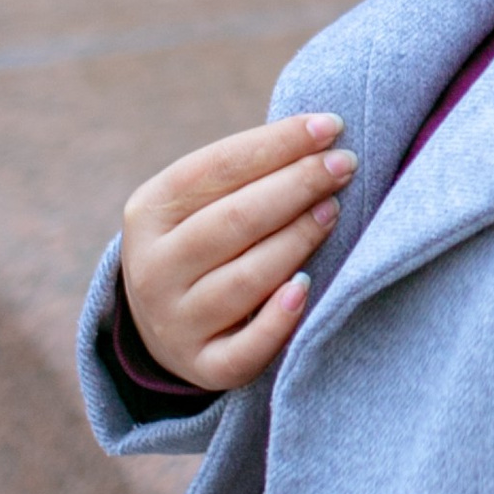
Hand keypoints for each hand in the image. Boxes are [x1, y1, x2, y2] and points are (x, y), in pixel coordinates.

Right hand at [119, 115, 353, 391]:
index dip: (276, 144)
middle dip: (296, 186)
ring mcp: (175, 322)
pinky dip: (278, 319)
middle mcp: (152, 269)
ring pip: (245, 280)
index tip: (331, 126)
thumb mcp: (202, 201)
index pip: (216, 168)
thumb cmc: (207, 239)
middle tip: (345, 165)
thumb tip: (322, 132)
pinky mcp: (203, 367)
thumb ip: (246, 171)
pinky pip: (245, 349)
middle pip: (234, 221)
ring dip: (296, 240)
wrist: (166, 324)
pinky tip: (306, 287)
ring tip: (333, 209)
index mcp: (148, 212)